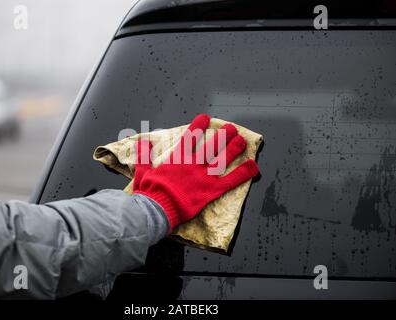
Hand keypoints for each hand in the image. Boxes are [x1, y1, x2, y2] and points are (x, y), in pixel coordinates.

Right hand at [133, 114, 258, 230]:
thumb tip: (142, 142)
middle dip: (222, 136)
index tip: (205, 117)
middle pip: (211, 146)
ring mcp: (203, 176)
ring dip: (233, 148)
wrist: (156, 209)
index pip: (189, 138)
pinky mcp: (211, 190)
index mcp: (176, 159)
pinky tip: (254, 167)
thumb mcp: (142, 172)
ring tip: (242, 140)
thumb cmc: (149, 193)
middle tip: (231, 128)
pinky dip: (243, 173)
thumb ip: (143, 156)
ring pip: (222, 159)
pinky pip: (231, 181)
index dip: (198, 126)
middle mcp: (193, 164)